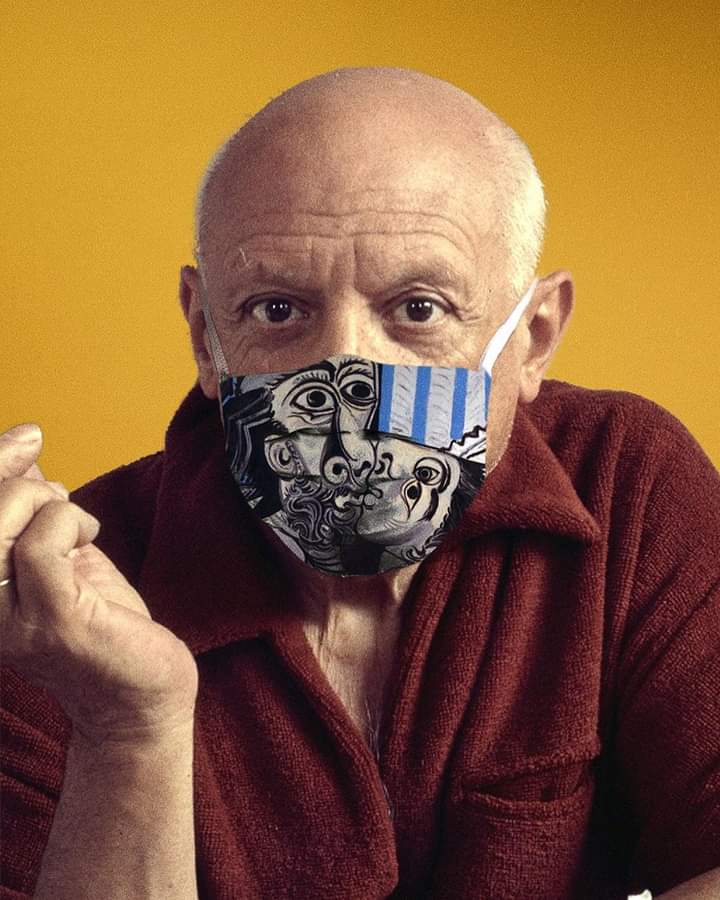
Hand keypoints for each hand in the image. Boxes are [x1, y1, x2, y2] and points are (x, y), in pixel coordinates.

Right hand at [0, 424, 197, 743]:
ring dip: (41, 501)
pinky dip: (68, 521)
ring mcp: (6, 620)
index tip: (29, 435)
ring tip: (73, 519)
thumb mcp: (56, 552)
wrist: (138, 694)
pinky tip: (88, 536)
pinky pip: (39, 544)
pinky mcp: (51, 622)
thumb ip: (30, 509)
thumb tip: (23, 448)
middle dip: (14, 478)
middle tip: (57, 492)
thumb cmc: (99, 620)